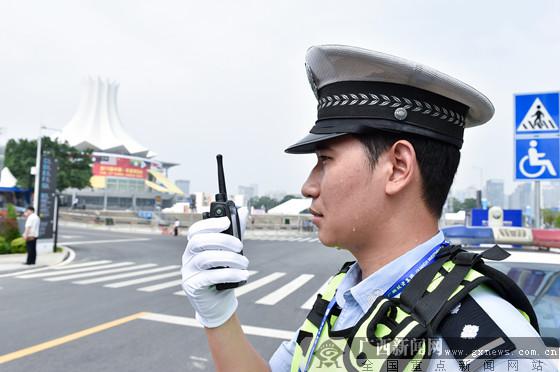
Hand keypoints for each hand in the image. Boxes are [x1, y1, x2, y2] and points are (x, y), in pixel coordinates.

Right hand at [181, 208, 249, 327]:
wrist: (217, 304)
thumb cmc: (223, 275)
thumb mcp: (230, 252)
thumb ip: (235, 233)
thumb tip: (244, 211)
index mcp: (195, 247)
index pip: (196, 230)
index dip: (210, 223)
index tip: (227, 222)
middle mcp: (188, 257)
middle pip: (199, 242)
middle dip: (222, 240)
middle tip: (241, 246)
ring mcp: (188, 272)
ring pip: (206, 258)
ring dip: (230, 258)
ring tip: (245, 264)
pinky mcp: (192, 286)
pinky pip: (210, 276)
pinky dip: (229, 274)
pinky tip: (242, 275)